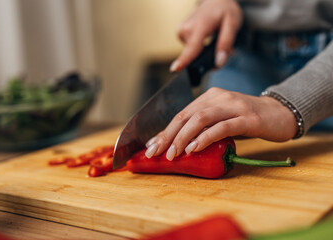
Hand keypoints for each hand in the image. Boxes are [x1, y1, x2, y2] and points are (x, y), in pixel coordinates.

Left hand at [145, 88, 296, 159]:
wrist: (281, 113)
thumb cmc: (247, 119)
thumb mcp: (221, 120)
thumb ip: (203, 127)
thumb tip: (179, 144)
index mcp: (210, 97)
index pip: (182, 114)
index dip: (165, 130)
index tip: (152, 145)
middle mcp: (219, 97)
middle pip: (187, 115)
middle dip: (168, 135)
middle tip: (156, 152)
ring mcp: (234, 106)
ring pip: (201, 119)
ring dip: (183, 137)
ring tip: (173, 153)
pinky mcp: (248, 118)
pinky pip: (222, 127)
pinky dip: (205, 137)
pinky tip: (194, 148)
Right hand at [170, 0, 242, 71]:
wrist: (215, 0)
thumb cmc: (224, 11)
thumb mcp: (233, 24)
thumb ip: (226, 44)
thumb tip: (218, 62)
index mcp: (201, 25)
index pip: (192, 46)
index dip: (184, 60)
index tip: (175, 69)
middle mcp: (186, 28)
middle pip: (195, 54)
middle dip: (208, 57)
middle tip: (220, 48)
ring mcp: (181, 31)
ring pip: (193, 52)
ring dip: (204, 51)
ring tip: (212, 37)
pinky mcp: (180, 34)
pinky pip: (190, 48)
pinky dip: (198, 47)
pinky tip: (204, 37)